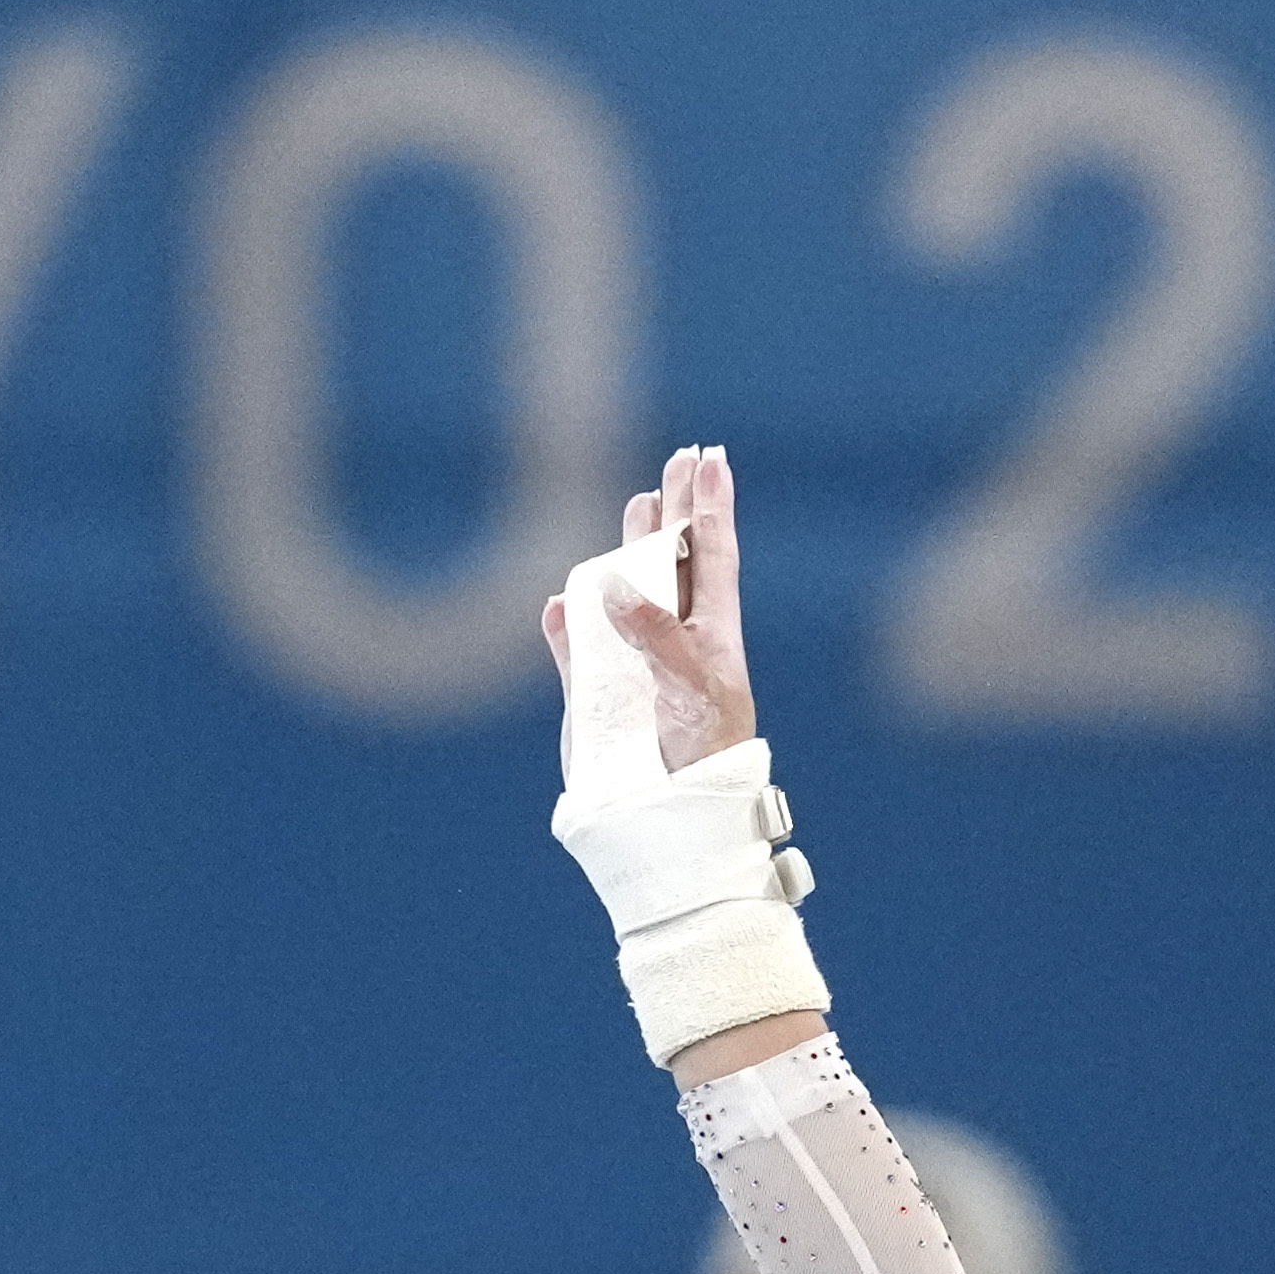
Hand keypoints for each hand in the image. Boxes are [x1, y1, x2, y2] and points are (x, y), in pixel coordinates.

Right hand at [538, 444, 758, 774]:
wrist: (668, 814)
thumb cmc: (701, 752)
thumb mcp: (691, 686)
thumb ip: (656, 633)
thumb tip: (613, 583)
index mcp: (713, 632)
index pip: (713, 554)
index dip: (711, 507)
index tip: (710, 458)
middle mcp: (675, 638)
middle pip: (675, 559)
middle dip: (675, 511)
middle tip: (678, 458)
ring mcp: (634, 663)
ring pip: (626, 593)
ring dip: (625, 552)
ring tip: (637, 506)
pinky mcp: (596, 696)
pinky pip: (577, 650)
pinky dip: (567, 627)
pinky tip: (561, 604)